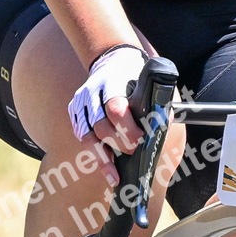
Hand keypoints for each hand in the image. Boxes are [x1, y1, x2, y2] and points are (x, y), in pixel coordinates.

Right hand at [68, 43, 146, 180]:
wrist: (112, 60)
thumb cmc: (134, 75)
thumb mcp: (146, 82)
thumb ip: (154, 104)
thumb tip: (161, 129)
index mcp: (112, 83)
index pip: (115, 108)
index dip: (128, 128)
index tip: (140, 139)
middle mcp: (92, 93)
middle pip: (101, 126)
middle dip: (118, 144)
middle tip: (133, 152)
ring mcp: (80, 103)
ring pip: (87, 136)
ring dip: (103, 157)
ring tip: (115, 176)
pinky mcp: (74, 112)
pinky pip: (82, 137)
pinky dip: (95, 153)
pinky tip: (106, 167)